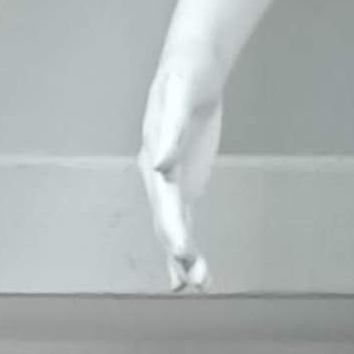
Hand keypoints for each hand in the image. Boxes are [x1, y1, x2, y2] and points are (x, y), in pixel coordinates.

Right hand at [138, 48, 224, 292]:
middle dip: (178, 252)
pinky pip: (183, 223)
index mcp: (154, 157)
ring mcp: (170, 185)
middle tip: (196, 280)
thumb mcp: (178, 93)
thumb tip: (160, 165)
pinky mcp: (184, 186)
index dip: (172, 227)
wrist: (190, 67)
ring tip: (199, 286)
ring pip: (173, 229)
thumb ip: (170, 129)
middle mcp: (158, 177)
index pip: (163, 200)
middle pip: (166, 221)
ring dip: (183, 259)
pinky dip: (187, 250)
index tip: (182, 251)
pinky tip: (194, 275)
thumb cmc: (185, 76)